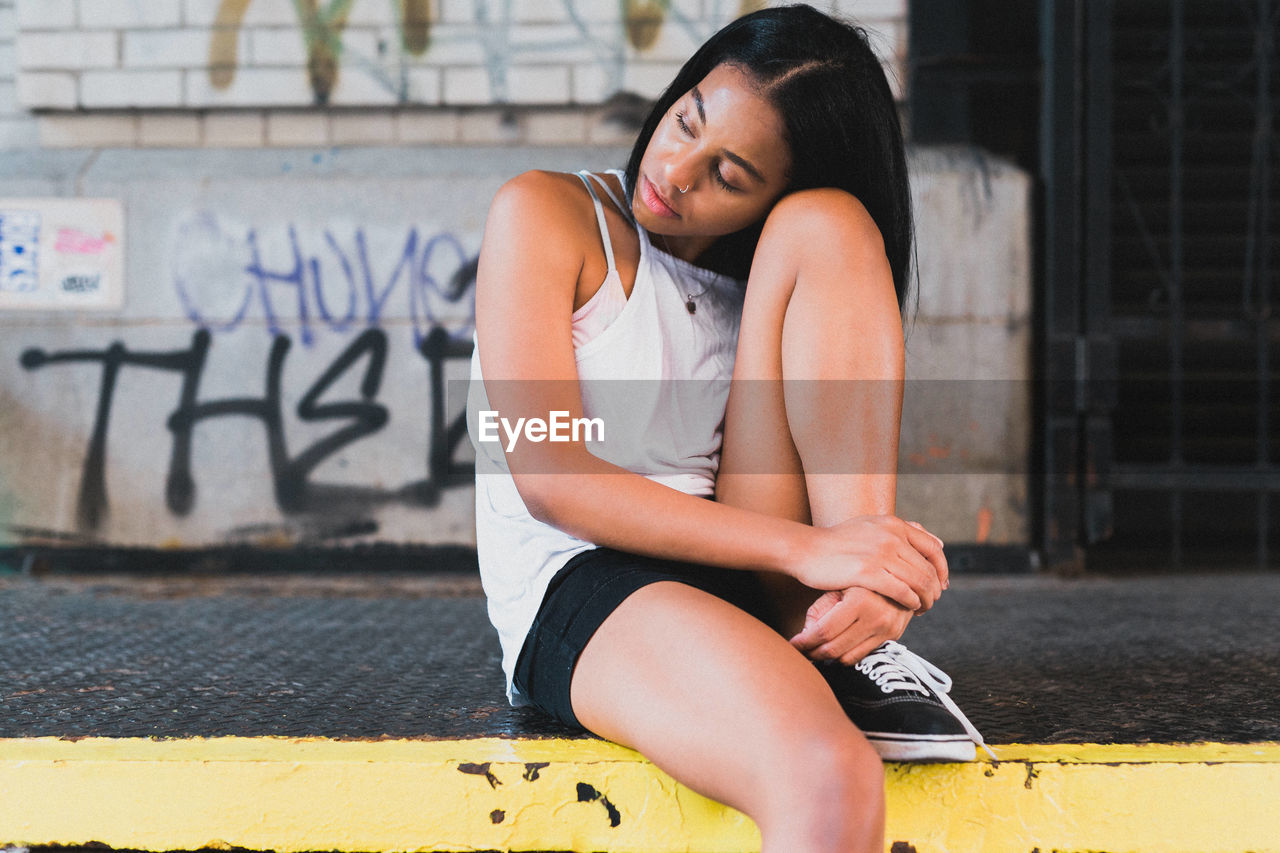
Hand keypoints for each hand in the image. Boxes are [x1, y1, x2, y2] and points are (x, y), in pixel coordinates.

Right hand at [787, 515, 947, 611]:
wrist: (806, 549)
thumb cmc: (837, 542)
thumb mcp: (870, 525)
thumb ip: (902, 531)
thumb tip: (938, 541)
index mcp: (893, 524)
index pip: (933, 548)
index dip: (942, 569)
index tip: (940, 583)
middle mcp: (891, 536)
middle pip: (928, 568)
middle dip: (934, 589)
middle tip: (932, 602)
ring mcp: (880, 553)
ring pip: (919, 581)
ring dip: (926, 599)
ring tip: (921, 608)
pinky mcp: (868, 572)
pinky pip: (902, 591)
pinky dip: (911, 602)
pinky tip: (909, 607)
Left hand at [789, 587, 913, 663]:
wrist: (900, 575)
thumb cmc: (859, 579)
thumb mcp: (838, 587)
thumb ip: (819, 611)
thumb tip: (805, 637)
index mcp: (859, 601)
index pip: (824, 631)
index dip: (804, 641)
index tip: (793, 645)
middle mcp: (875, 617)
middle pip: (834, 648)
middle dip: (812, 652)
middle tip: (801, 650)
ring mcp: (886, 629)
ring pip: (846, 657)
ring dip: (826, 658)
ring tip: (815, 650)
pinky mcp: (892, 637)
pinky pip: (861, 656)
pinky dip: (843, 657)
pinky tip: (834, 650)